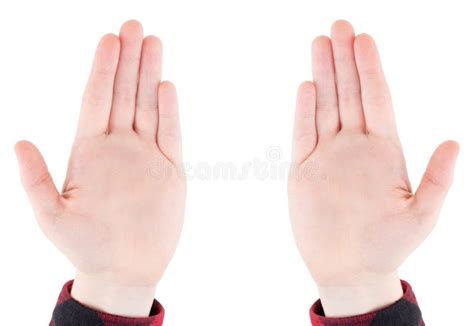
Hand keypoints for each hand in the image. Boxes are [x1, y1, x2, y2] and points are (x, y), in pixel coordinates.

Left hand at [15, 20, 184, 316]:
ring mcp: (145, 156)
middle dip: (128, 59)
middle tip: (134, 25)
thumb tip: (20, 141)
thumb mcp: (51, 218)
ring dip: (150, 75)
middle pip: (123, 94)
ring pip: (148, 106)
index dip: (102, 69)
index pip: (96, 100)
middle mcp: (118, 146)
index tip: (108, 39)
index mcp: (88, 151)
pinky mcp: (169, 171)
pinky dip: (170, 111)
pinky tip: (167, 87)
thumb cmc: (84, 248)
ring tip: (154, 43)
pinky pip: (170, 135)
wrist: (125, 270)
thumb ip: (36, 180)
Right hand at [288, 20, 458, 316]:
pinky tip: (307, 87)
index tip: (365, 39)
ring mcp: (328, 156)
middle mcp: (355, 146)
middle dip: (344, 59)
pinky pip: (303, 134)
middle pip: (349, 94)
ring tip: (319, 43)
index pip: (377, 99)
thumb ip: (436, 179)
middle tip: (339, 26)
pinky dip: (303, 111)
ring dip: (323, 75)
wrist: (350, 270)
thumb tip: (453, 141)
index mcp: (384, 150)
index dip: (370, 69)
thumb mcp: (422, 216)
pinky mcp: (304, 171)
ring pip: (325, 106)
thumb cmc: (389, 247)